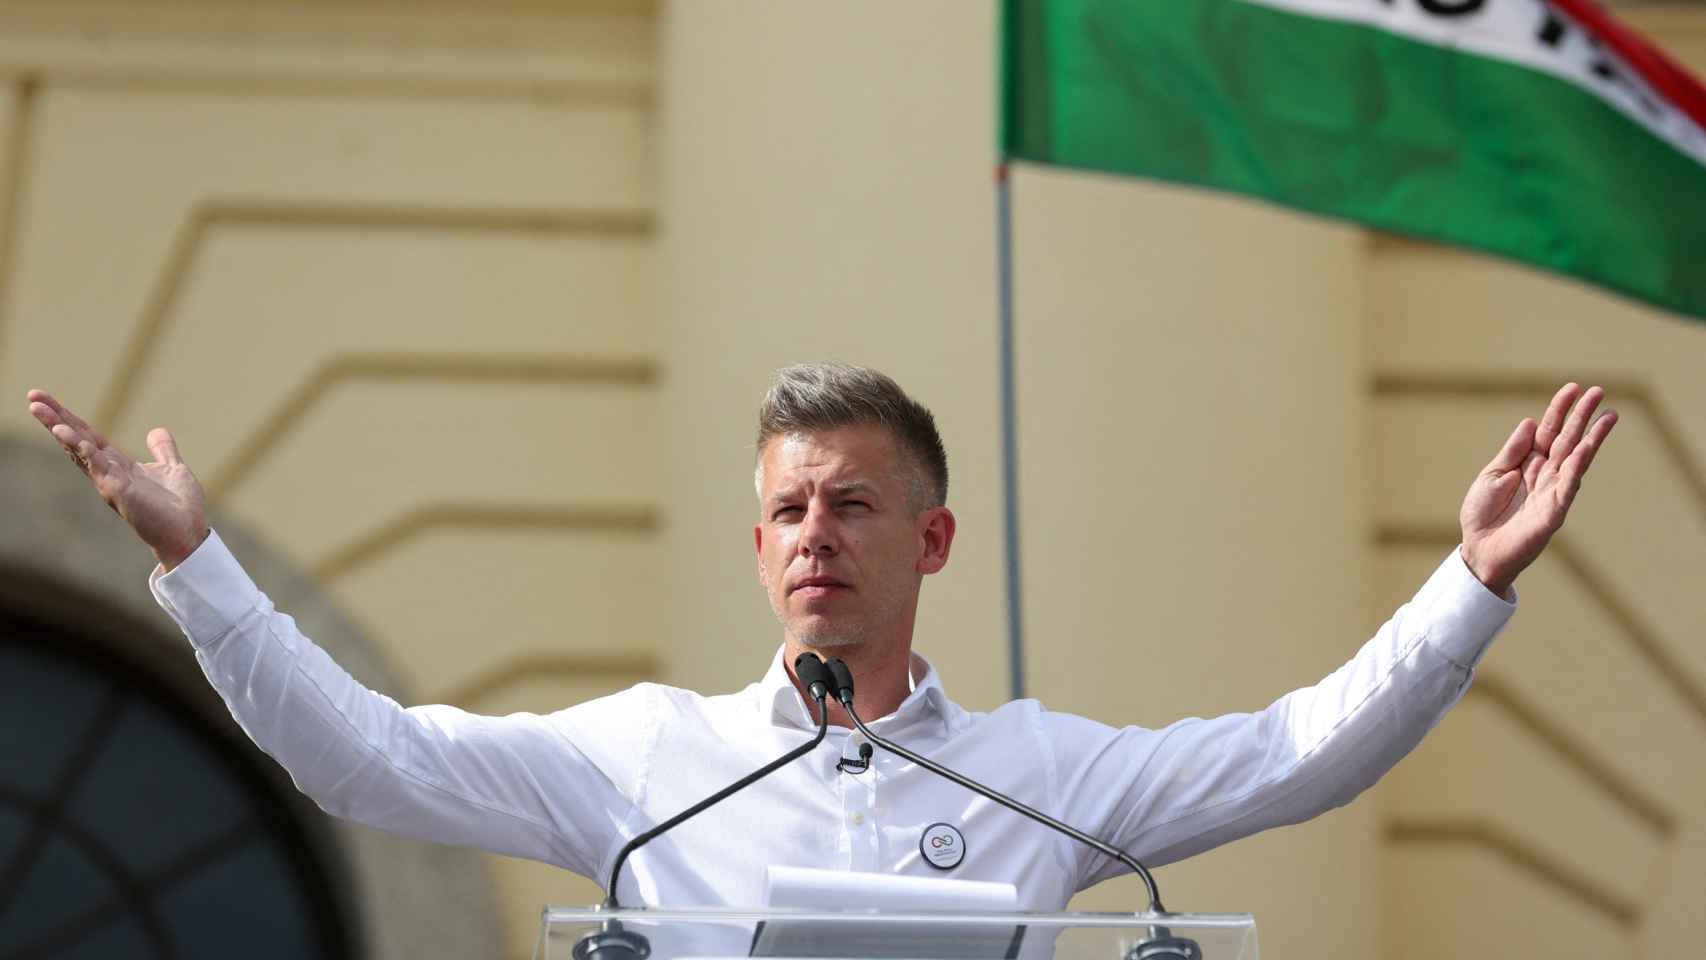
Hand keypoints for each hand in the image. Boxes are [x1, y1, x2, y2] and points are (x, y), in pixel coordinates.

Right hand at [25, 389, 209, 571]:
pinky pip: (98, 467)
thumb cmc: (179, 506)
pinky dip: (85, 451)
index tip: (46, 400)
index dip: (70, 419)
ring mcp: (111, 483)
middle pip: (77, 440)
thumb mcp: (172, 468)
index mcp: (119, 466)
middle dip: (55, 418)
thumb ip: (163, 450)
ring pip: (80, 451)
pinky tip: (71, 436)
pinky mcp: (119, 492)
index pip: (88, 437)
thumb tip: (156, 430)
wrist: (189, 533)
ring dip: (62, 431)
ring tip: (41, 411)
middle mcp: (109, 473)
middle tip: (33, 396)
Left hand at [1459, 382, 1616, 597]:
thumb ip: (1513, 451)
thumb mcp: (1492, 474)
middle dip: (1582, 416)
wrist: (1478, 550)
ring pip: (1576, 459)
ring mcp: (1552, 491)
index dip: (1560, 410)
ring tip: (1608, 416)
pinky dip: (1577, 467)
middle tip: (1599, 391)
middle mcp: (1545, 474)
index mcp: (1528, 463)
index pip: (1548, 430)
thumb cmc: (1482, 514)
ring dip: (1592, 438)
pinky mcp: (1554, 512)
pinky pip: (1568, 486)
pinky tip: (1586, 448)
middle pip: (1568, 439)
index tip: (1572, 388)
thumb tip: (1531, 422)